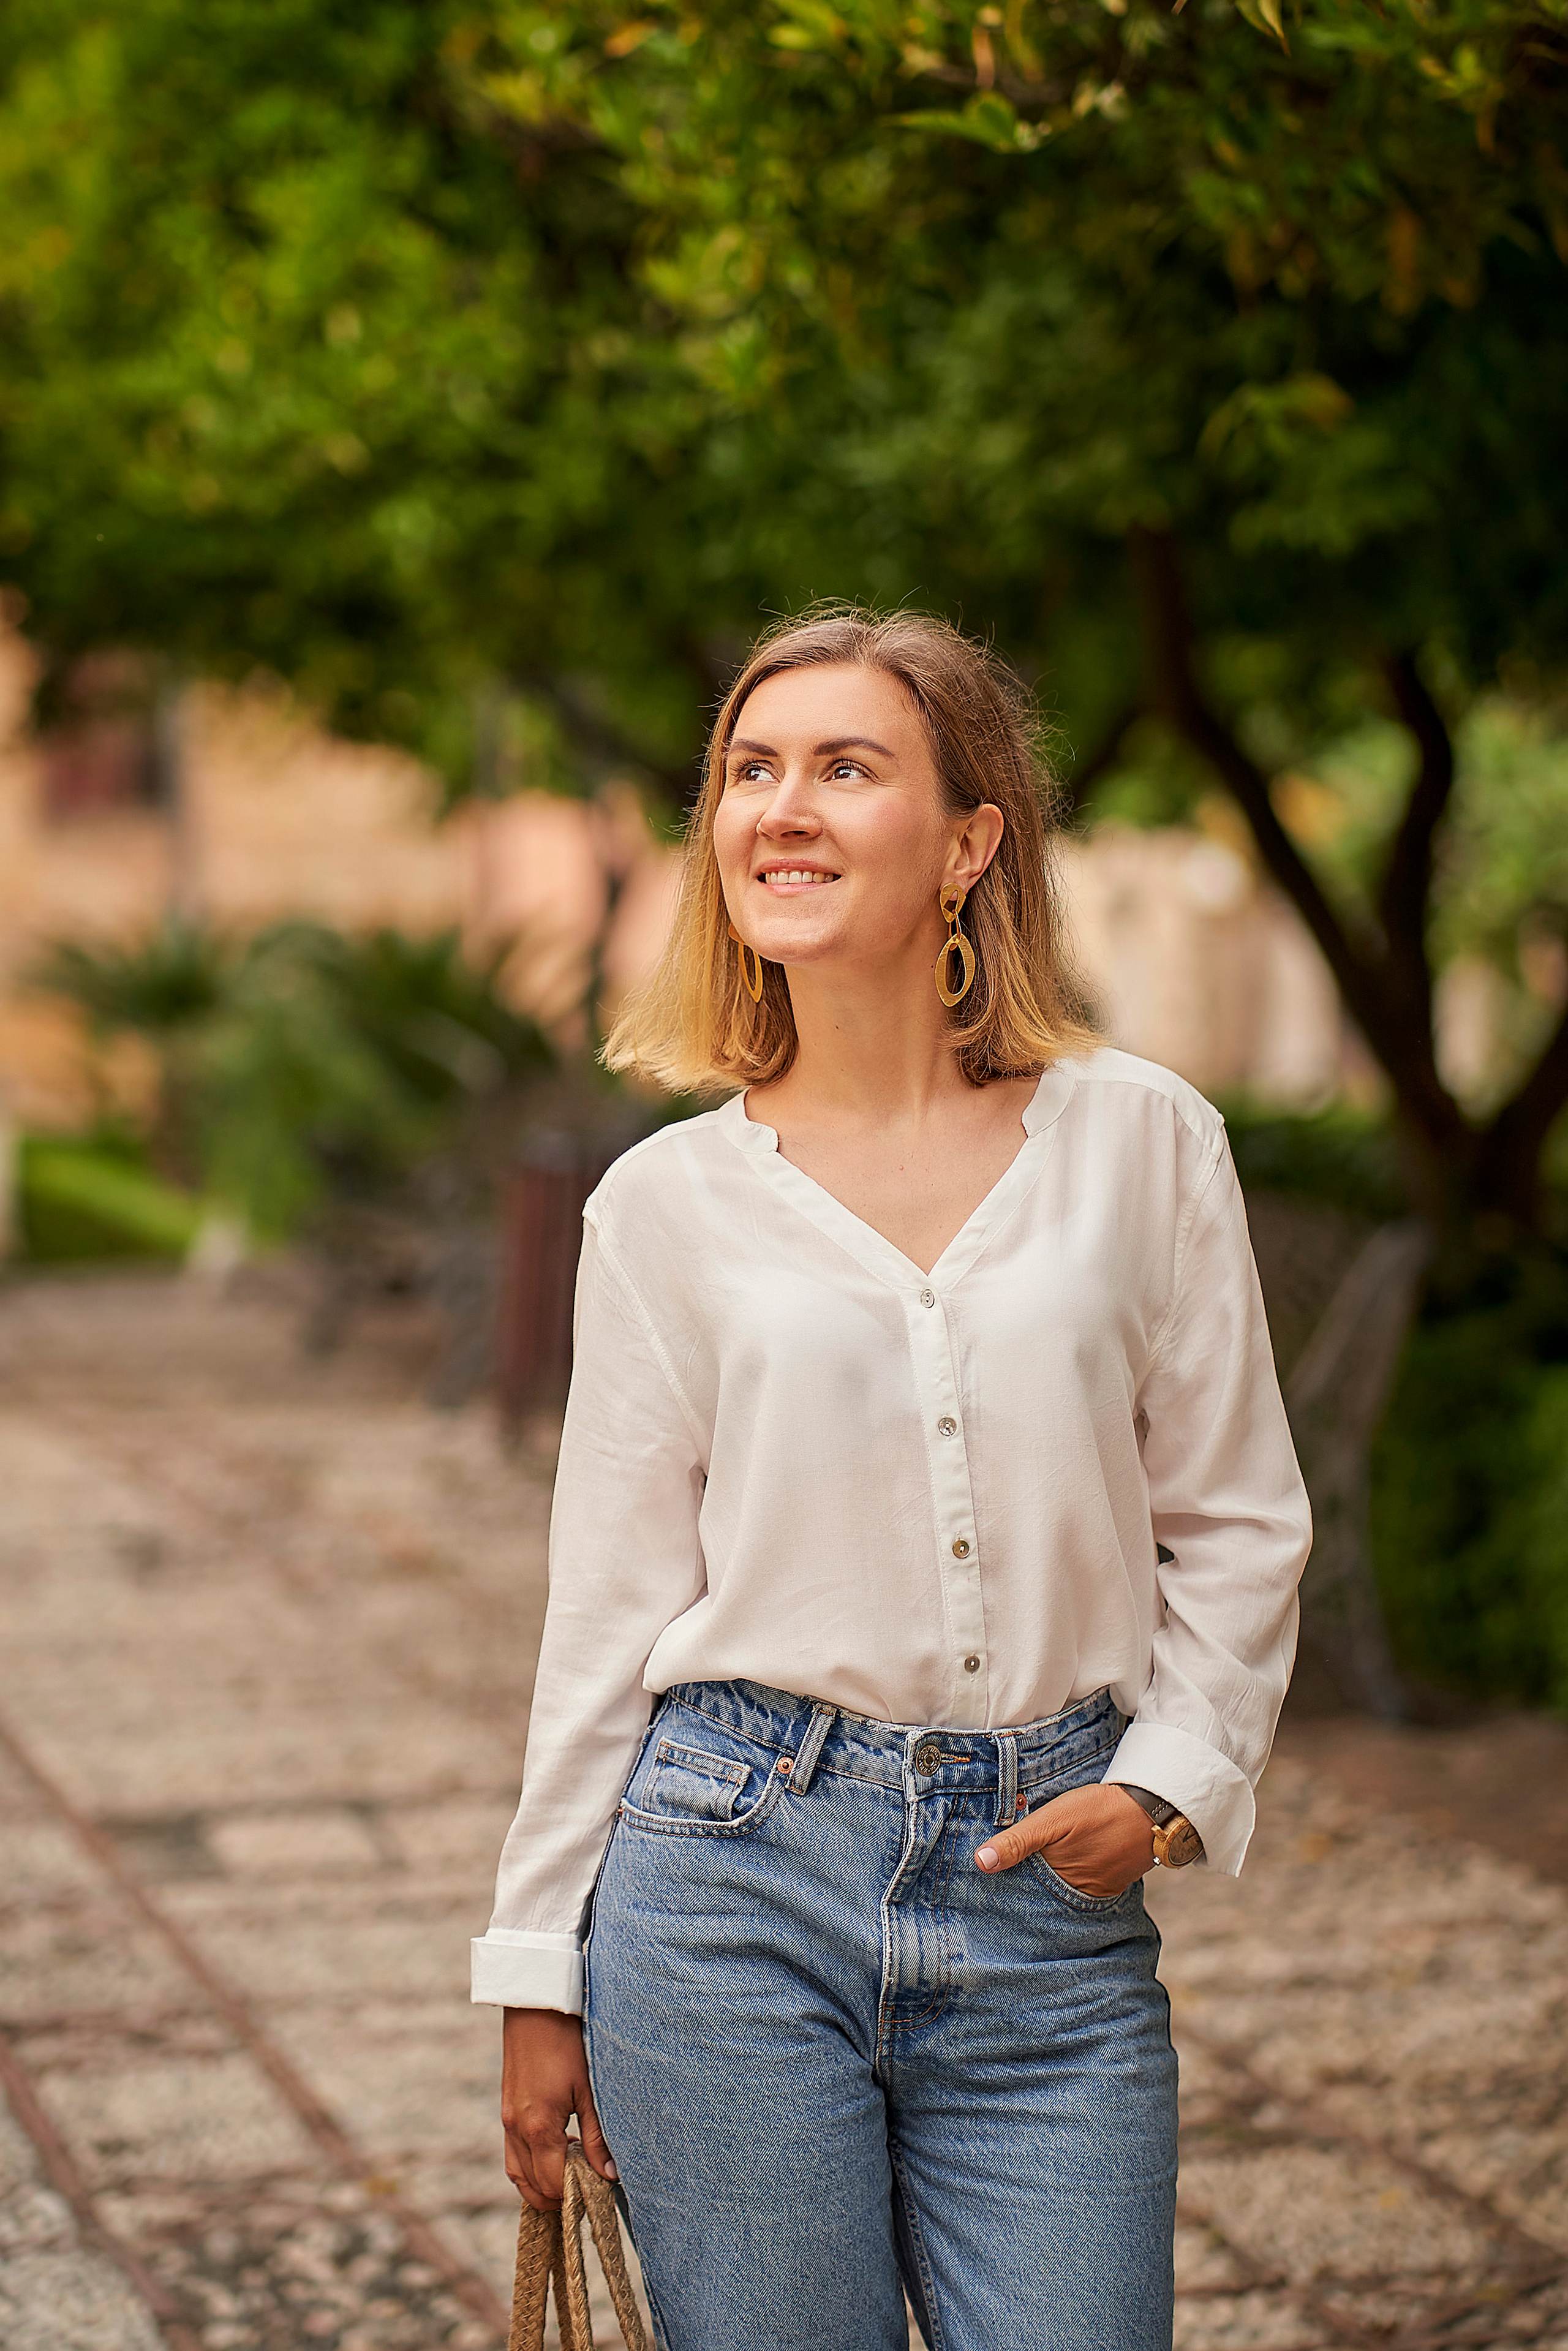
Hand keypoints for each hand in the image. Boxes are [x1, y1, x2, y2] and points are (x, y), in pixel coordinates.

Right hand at [501, 2007, 617, 2211]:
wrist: (536, 2008)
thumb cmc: (567, 2044)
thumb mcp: (589, 2090)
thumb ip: (596, 2136)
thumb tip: (608, 2175)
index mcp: (539, 2127)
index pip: (552, 2184)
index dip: (573, 2197)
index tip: (597, 2195)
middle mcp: (517, 2129)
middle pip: (532, 2186)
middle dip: (557, 2198)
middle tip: (584, 2195)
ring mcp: (507, 2120)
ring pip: (517, 2174)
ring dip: (539, 2185)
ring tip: (569, 2182)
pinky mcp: (506, 2110)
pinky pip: (512, 2154)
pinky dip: (528, 2167)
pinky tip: (554, 2154)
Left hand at [974, 1782, 1154, 1897]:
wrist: (1150, 1809)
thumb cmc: (1098, 1812)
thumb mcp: (1051, 1821)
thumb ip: (1018, 1841)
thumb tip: (981, 1862)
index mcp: (1058, 1881)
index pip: (1022, 1891)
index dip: (1006, 1884)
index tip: (986, 1884)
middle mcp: (1077, 1894)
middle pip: (1042, 1894)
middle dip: (1026, 1887)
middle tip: (1003, 1879)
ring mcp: (1097, 1891)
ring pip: (1062, 1889)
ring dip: (1049, 1882)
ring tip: (1031, 1871)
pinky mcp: (1112, 1883)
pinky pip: (1084, 1884)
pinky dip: (1071, 1877)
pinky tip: (1065, 1864)